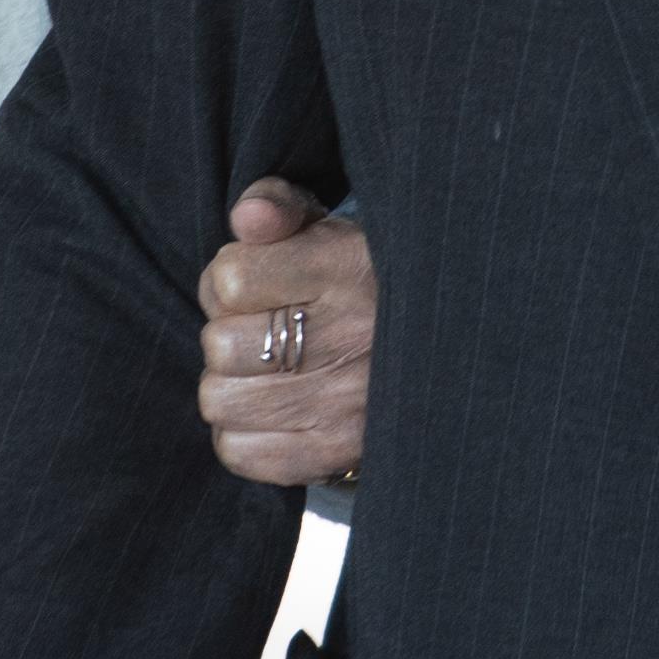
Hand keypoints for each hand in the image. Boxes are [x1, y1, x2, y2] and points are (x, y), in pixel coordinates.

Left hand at [195, 182, 374, 489]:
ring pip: (220, 400)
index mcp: (348, 268)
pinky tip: (275, 410)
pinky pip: (237, 451)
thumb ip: (278, 206)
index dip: (227, 281)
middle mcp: (352, 337)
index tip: (256, 285)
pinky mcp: (337, 453)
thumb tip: (249, 217)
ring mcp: (346, 404)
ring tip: (269, 371)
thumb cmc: (361, 281)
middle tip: (265, 331)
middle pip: (219, 345)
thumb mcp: (326, 227)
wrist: (439, 354)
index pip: (230, 280)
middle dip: (231, 333)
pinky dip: (243, 433)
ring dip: (232, 385)